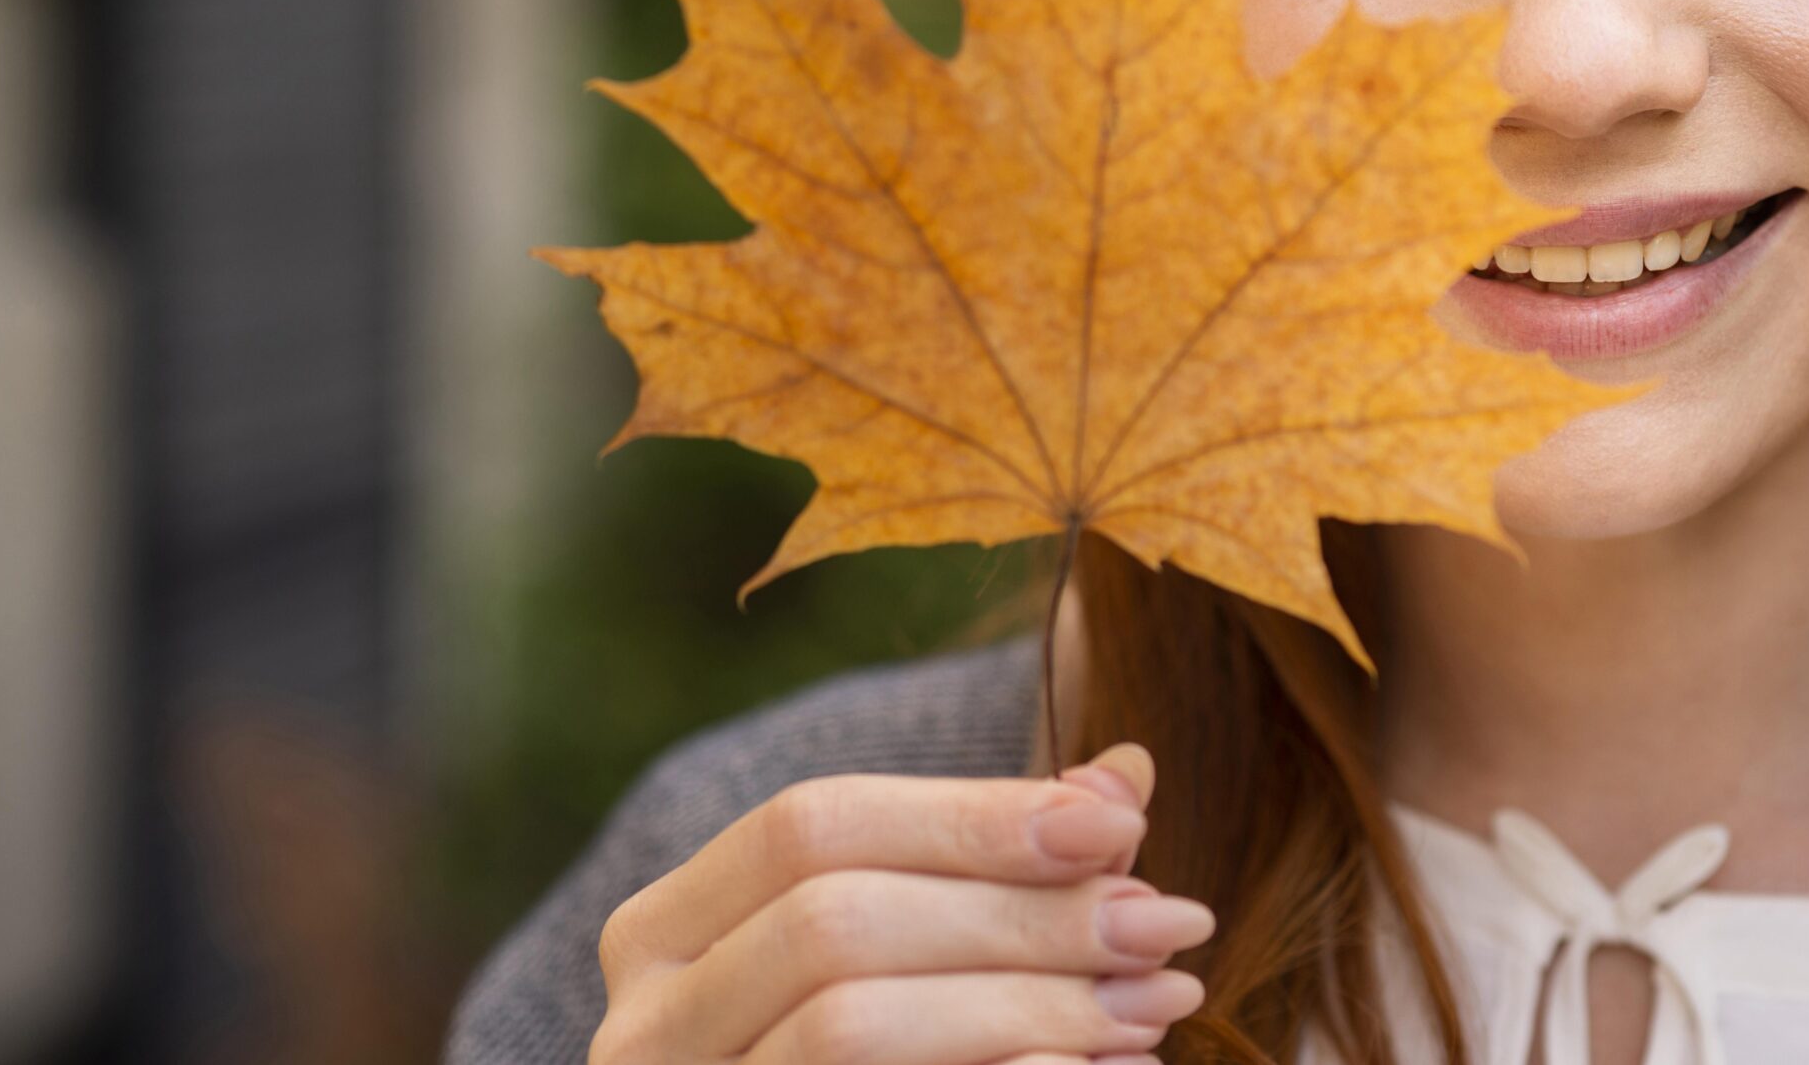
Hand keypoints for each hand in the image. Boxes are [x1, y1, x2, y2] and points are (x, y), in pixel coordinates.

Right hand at [589, 742, 1211, 1063]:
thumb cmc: (890, 1057)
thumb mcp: (935, 949)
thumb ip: (1006, 864)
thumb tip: (1127, 772)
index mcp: (669, 928)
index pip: (813, 824)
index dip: (972, 816)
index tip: (1126, 825)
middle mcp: (642, 1022)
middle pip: (834, 922)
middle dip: (1019, 917)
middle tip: (1165, 924)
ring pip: (844, 1026)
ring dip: (1027, 1006)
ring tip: (1154, 1002)